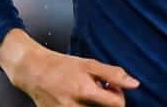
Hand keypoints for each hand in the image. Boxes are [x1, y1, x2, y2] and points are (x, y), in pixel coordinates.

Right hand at [0, 28, 139, 105]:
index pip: (116, 105)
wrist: (32, 70)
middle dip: (106, 102)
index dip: (120, 97)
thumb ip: (113, 74)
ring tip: (87, 95)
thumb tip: (135, 84)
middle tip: (99, 91)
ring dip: (94, 105)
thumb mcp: (88, 64)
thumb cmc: (60, 65)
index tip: (113, 89)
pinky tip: (76, 99)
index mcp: (84, 91)